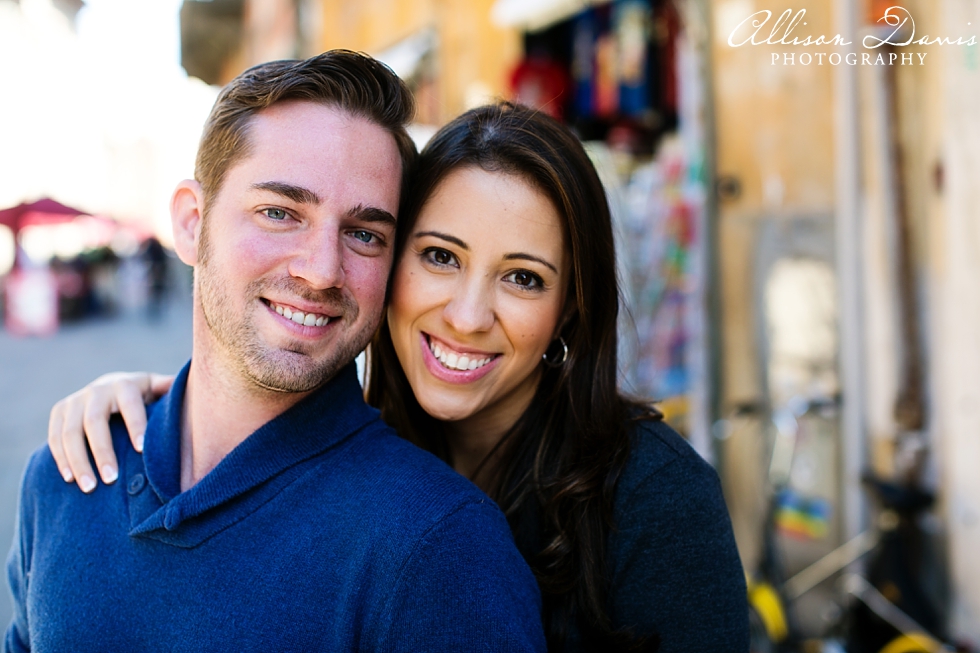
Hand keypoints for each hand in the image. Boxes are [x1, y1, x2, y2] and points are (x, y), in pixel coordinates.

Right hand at [47, 372, 172, 492]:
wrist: (113, 386)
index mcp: (127, 384)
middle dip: (102, 452)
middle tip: (111, 479)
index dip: (136, 426)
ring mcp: (76, 399)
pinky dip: (60, 458)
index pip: (131, 405)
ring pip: (70, 432)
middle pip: (95, 422)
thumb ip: (171, 393)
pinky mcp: (60, 410)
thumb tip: (196, 394)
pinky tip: (69, 479)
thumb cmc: (146, 396)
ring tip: (89, 487)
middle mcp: (98, 389)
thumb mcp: (160, 390)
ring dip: (78, 461)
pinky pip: (55, 436)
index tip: (141, 450)